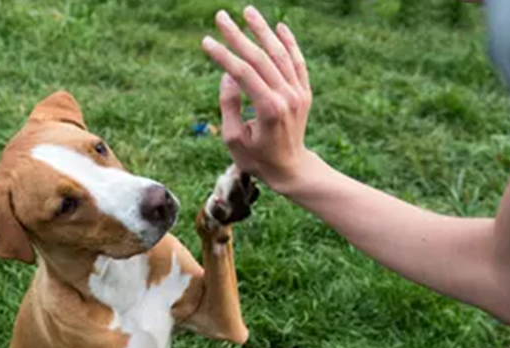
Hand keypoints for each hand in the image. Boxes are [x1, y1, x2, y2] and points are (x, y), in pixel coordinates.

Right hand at [201, 6, 313, 194]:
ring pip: (280, 54)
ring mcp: (298, 93)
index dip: (223, 55)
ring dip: (263, 30)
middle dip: (238, 35)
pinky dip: (290, 43)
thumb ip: (229, 105)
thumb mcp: (234, 139)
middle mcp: (287, 97)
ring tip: (247, 11)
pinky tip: (279, 27)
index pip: (242, 73)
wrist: (291, 169)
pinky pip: (297, 62)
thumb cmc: (257, 158)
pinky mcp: (304, 93)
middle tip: (220, 16)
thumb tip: (227, 74)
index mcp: (268, 109)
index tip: (205, 41)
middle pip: (260, 58)